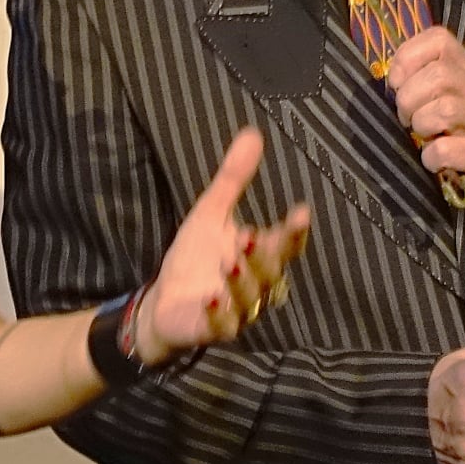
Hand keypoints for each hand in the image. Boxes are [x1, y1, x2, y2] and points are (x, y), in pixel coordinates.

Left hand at [138, 128, 311, 362]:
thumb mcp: (211, 214)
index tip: (301, 213)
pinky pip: (221, 325)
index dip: (295, 232)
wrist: (163, 302)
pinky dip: (217, 314)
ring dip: (243, 283)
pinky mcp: (212, 329)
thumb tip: (252, 133)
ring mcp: (235, 309)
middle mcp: (254, 283)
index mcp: (258, 255)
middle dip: (265, 256)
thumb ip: (233, 180)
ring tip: (231, 264)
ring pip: (250, 299)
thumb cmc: (194, 259)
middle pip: (270, 272)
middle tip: (252, 236)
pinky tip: (210, 298)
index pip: (285, 244)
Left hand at [387, 27, 464, 222]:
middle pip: (438, 74)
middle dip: (409, 98)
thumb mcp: (457, 98)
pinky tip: (434, 161)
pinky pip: (444, 150)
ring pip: (444, 109)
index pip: (439, 39)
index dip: (408, 56)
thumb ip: (428, 83)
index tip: (397, 82)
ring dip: (421, 125)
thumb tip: (391, 81)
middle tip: (407, 117)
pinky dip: (429, 158)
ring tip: (424, 136)